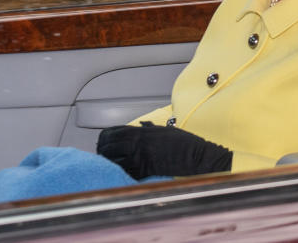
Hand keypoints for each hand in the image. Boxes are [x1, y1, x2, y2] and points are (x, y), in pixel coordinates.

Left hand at [96, 122, 232, 178]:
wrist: (195, 156)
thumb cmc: (184, 143)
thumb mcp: (166, 130)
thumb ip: (151, 128)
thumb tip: (142, 125)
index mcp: (142, 131)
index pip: (113, 132)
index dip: (105, 137)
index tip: (104, 141)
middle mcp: (138, 142)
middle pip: (109, 146)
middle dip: (102, 150)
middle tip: (103, 153)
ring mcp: (140, 156)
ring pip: (113, 160)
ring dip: (108, 161)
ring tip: (108, 163)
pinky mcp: (145, 170)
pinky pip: (125, 172)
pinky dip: (120, 172)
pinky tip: (119, 172)